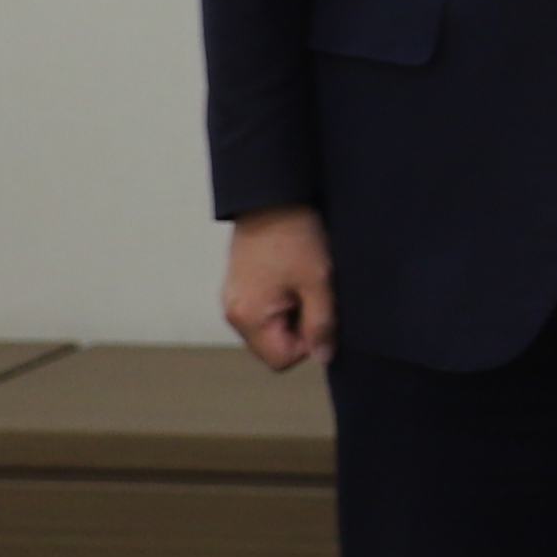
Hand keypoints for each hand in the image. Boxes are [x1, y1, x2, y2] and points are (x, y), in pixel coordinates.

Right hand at [221, 208, 337, 371]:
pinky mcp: (240, 286)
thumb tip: (322, 356)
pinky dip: (284, 299)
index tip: (320, 313)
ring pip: (272, 327)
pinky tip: (292, 275)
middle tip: (312, 292)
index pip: (281, 360)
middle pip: (274, 345)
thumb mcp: (318, 281)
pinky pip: (265, 309)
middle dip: (300, 327)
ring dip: (293, 312)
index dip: (309, 344)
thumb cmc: (293, 236)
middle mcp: (233, 313)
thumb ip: (321, 324)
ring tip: (302, 280)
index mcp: (248, 317)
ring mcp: (234, 299)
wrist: (271, 197)